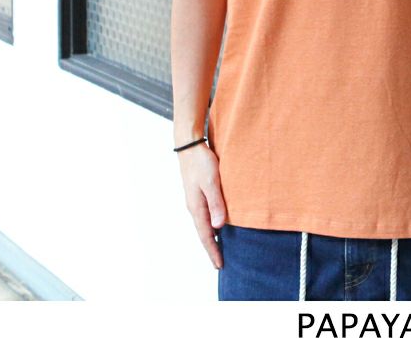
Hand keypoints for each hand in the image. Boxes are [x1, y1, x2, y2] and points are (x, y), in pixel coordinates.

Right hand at [177, 142, 226, 268]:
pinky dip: (211, 224)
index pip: (205, 235)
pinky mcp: (198, 193)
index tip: (219, 265)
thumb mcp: (212, 182)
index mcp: (197, 207)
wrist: (189, 146)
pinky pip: (205, 214)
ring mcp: (195, 200)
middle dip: (211, 248)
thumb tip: (218, 227)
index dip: (213, 250)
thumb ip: (216, 203)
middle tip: (220, 263)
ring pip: (204, 224)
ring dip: (211, 237)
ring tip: (220, 247)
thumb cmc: (202, 162)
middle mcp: (194, 207)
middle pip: (204, 233)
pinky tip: (217, 224)